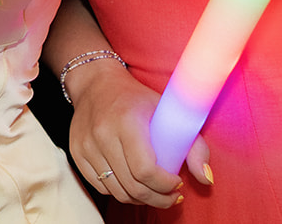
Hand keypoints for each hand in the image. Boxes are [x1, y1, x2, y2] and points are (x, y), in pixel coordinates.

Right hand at [67, 61, 208, 207]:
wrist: (96, 83)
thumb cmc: (136, 98)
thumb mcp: (169, 112)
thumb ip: (194, 146)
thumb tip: (205, 179)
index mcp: (127, 121)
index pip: (145, 171)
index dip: (165, 185)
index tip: (177, 183)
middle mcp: (102, 134)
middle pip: (132, 186)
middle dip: (158, 198)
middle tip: (171, 196)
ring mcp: (86, 144)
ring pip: (116, 191)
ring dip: (139, 199)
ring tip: (153, 191)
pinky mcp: (76, 151)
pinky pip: (99, 185)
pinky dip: (118, 190)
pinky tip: (131, 183)